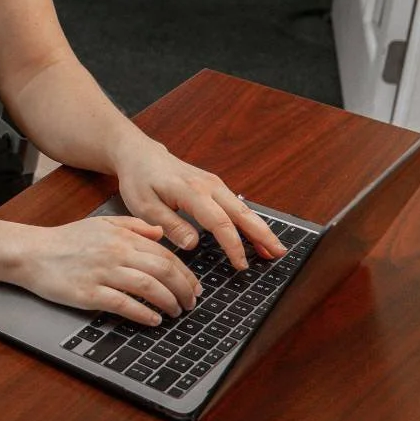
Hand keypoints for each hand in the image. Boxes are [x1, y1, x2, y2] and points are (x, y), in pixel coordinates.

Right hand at [12, 215, 199, 326]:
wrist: (31, 253)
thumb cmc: (65, 240)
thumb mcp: (101, 223)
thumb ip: (133, 226)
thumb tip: (161, 233)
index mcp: (122, 236)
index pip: (165, 254)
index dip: (186, 273)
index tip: (194, 287)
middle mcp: (116, 252)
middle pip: (163, 270)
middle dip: (184, 289)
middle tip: (191, 303)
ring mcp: (102, 273)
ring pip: (148, 286)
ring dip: (168, 302)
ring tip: (176, 312)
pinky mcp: (89, 293)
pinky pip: (124, 304)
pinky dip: (143, 313)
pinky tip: (153, 320)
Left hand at [113, 139, 286, 269]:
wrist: (141, 155)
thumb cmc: (140, 181)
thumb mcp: (144, 206)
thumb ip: (170, 225)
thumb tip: (193, 244)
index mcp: (191, 191)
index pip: (219, 222)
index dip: (233, 245)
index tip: (241, 265)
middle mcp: (209, 185)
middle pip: (242, 213)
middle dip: (262, 234)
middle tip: (279, 254)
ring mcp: (215, 184)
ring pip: (244, 209)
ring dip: (261, 229)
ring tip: (275, 249)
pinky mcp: (215, 186)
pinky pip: (237, 206)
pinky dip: (250, 222)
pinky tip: (258, 236)